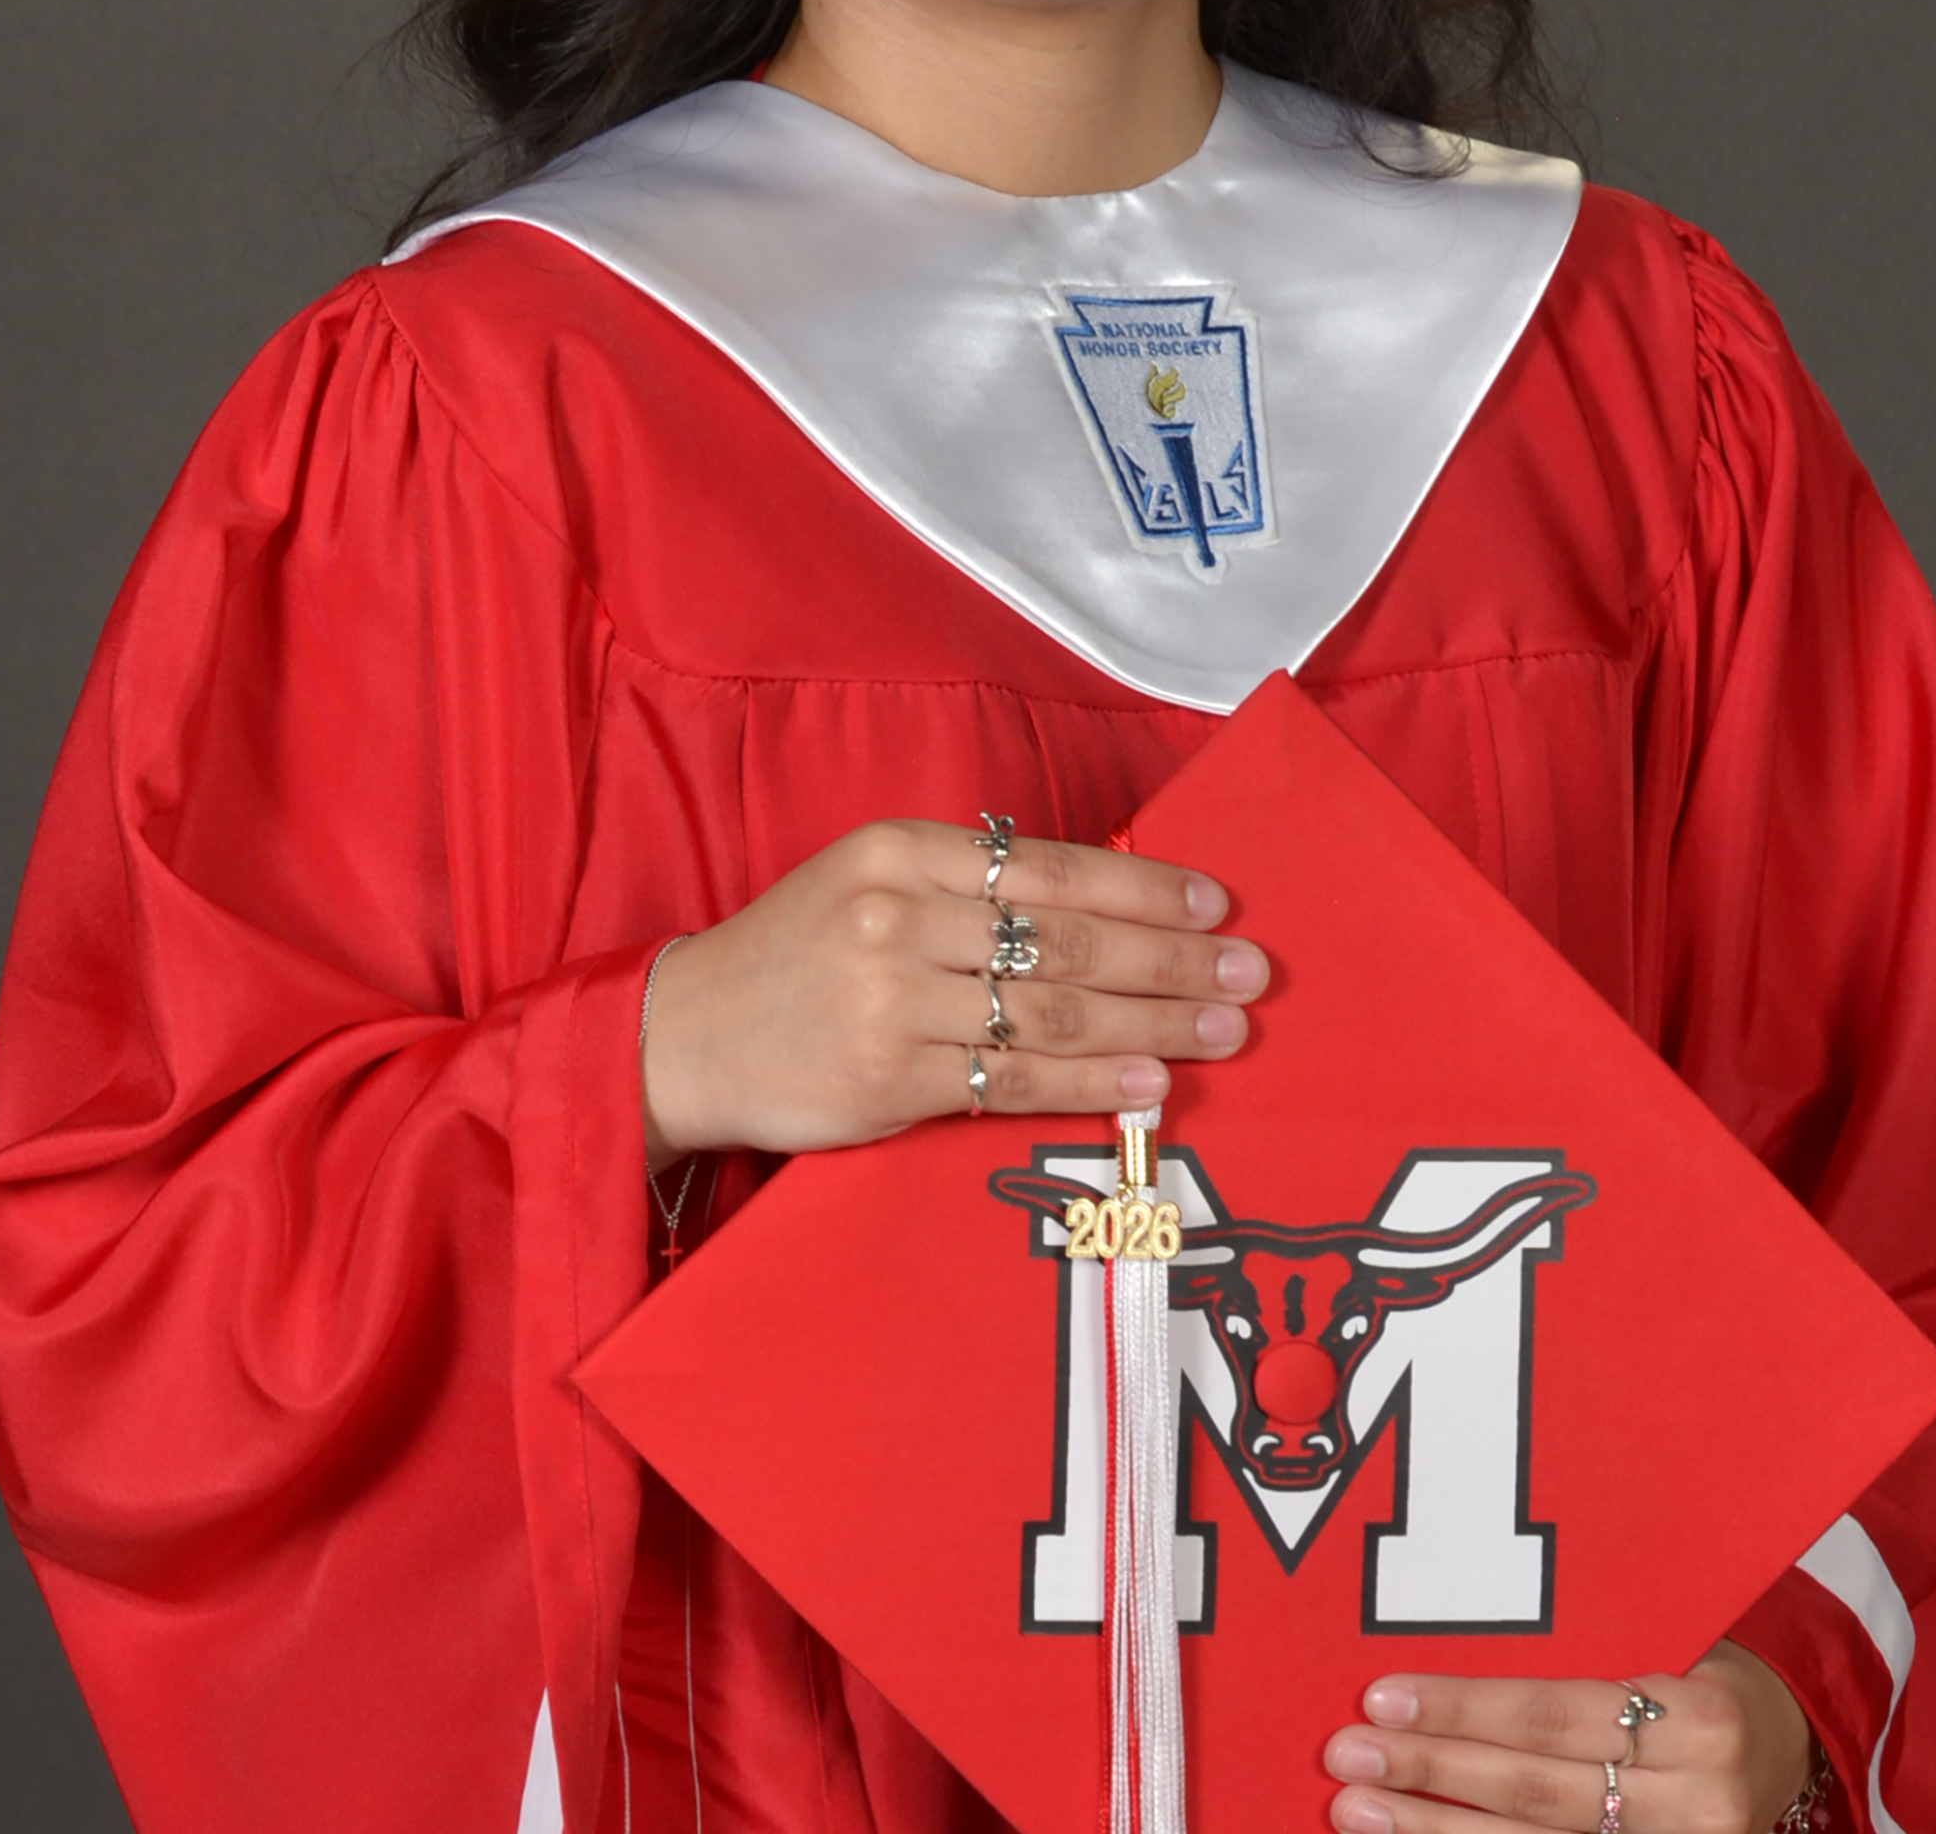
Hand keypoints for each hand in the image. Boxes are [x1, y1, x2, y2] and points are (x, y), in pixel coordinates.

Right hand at [639, 821, 1265, 1166]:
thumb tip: (1106, 900)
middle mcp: (900, 918)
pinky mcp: (890, 1081)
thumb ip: (970, 887)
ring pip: (1054, 1012)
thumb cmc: (797, 954)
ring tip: (1222, 1030)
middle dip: (1172, 957)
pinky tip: (1152, 1083)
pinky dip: (1094, 1083)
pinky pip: (1016, 1082)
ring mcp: (895, 1003)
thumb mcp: (870, 882)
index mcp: (902, 852)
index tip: (1216, 905)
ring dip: (1154, 1023)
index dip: (1144, 886)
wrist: (687, 1035)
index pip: (1050, 866)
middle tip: (1249, 974)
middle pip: (1068, 938)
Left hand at [1323, 1646, 1812, 1833]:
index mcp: (1698, 1719)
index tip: (1382, 1696)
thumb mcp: (1664, 1642)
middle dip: (1432, 1774)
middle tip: (1347, 1755)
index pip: (1557, 1714)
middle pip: (1539, 1793)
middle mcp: (1698, 1804)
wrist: (1787, 1748)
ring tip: (1358, 1811)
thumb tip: (1447, 1641)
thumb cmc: (1703, 1673)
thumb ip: (1582, 1651)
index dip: (1465, 1710)